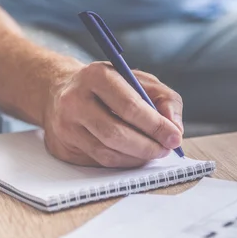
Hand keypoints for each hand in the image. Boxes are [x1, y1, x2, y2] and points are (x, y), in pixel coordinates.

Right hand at [43, 62, 183, 167]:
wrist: (61, 90)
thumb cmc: (109, 85)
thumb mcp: (141, 80)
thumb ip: (165, 99)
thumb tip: (175, 129)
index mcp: (96, 76)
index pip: (130, 106)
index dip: (155, 126)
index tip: (174, 138)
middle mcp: (75, 100)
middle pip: (116, 134)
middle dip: (147, 146)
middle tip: (166, 150)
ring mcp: (65, 126)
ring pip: (107, 153)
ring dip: (137, 157)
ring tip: (154, 152)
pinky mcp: (63, 147)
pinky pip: (99, 162)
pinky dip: (123, 162)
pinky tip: (134, 155)